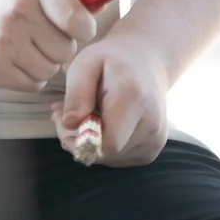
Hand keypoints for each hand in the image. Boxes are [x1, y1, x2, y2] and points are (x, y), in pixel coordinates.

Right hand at [0, 0, 98, 89]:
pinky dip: (27, 77)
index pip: (80, 19)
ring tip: (23, 46)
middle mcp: (18, 12)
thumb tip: (102, 5)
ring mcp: (3, 43)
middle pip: (67, 50)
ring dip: (43, 63)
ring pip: (51, 70)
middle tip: (39, 36)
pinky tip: (11, 59)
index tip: (74, 28)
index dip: (83, 28)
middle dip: (59, 46)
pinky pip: (32, 85)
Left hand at [55, 31, 171, 165]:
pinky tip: (101, 124)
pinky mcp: (153, 148)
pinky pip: (119, 159)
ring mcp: (155, 139)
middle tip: (66, 116)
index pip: (108, 143)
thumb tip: (70, 124)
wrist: (147, 62)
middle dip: (79, 141)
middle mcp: (152, 123)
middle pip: (107, 154)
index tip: (63, 120)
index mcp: (134, 98)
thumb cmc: (111, 60)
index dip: (80, 140)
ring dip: (90, 143)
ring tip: (83, 116)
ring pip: (111, 159)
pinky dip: (104, 146)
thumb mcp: (86, 63)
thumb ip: (77, 93)